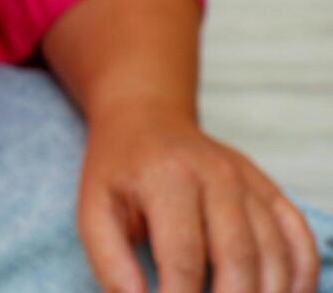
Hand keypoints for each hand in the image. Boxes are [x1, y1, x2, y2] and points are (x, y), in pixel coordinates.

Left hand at [77, 100, 319, 292]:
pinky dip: (299, 277)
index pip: (184, 256)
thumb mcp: (93, 207)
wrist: (146, 118)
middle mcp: (216, 175)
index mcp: (167, 178)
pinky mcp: (269, 189)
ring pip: (276, 253)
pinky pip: (300, 238)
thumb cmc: (117, 171)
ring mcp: (249, 181)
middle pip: (238, 258)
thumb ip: (110, 261)